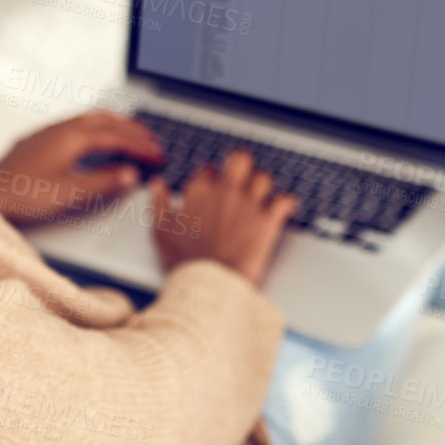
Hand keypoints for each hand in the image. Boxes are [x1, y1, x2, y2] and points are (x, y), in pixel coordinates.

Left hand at [0, 111, 164, 225]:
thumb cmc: (22, 195)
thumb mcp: (70, 193)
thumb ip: (103, 182)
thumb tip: (129, 174)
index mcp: (72, 138)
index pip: (116, 137)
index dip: (139, 146)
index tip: (156, 154)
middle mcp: (60, 128)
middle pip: (105, 120)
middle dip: (131, 129)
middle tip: (150, 140)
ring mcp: (47, 131)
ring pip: (88, 118)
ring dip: (113, 124)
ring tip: (128, 135)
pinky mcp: (37, 140)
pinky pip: (74, 124)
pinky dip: (94, 128)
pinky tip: (92, 140)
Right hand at [147, 148, 298, 286]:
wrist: (210, 285)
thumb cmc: (184, 261)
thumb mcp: (161, 231)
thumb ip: (158, 203)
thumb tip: (157, 184)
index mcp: (199, 191)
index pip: (207, 171)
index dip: (210, 180)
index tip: (211, 193)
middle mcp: (225, 191)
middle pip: (239, 159)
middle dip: (241, 166)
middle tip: (240, 179)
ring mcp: (248, 204)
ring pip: (263, 177)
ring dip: (263, 186)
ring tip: (260, 197)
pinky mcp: (268, 221)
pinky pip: (285, 200)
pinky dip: (287, 204)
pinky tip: (282, 209)